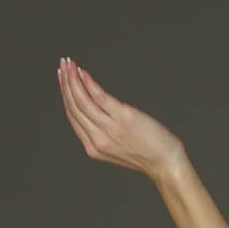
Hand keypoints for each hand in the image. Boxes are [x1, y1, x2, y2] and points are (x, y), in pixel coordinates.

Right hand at [56, 58, 186, 180]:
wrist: (165, 163)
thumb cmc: (146, 153)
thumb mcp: (117, 147)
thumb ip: (103, 132)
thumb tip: (96, 108)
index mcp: (93, 148)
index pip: (73, 116)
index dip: (65, 95)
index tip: (62, 79)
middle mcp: (97, 139)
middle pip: (74, 107)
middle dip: (65, 83)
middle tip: (63, 65)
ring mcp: (109, 129)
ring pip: (82, 101)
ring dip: (73, 80)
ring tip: (70, 64)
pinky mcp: (122, 119)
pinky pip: (99, 98)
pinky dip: (88, 83)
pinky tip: (83, 72)